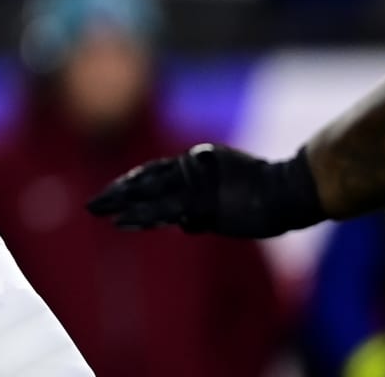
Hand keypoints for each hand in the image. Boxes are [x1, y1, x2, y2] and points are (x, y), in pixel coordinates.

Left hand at [86, 143, 324, 238]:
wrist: (291, 190)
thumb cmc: (268, 194)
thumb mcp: (229, 195)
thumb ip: (202, 207)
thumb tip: (182, 225)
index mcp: (198, 159)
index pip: (157, 170)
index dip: (133, 181)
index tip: (114, 190)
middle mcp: (192, 165)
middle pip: (146, 178)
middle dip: (117, 192)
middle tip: (93, 203)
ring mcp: (197, 183)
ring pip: (149, 193)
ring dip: (120, 203)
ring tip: (96, 210)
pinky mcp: (202, 201)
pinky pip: (164, 209)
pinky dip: (140, 215)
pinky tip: (121, 221)